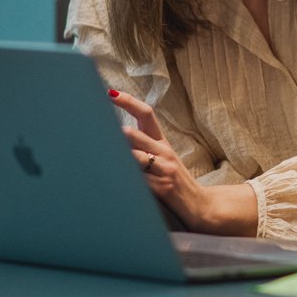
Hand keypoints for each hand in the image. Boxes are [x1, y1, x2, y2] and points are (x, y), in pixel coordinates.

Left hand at [109, 89, 212, 230]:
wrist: (199, 204)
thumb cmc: (173, 180)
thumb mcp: (163, 159)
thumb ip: (143, 146)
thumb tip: (115, 134)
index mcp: (162, 141)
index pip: (146, 114)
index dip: (128, 102)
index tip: (110, 93)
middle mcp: (164, 152)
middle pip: (137, 134)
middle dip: (117, 131)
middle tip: (97, 121)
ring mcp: (163, 170)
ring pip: (137, 157)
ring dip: (121, 154)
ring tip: (105, 149)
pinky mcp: (162, 188)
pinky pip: (139, 181)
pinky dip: (125, 179)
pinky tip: (112, 180)